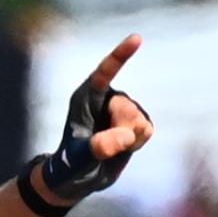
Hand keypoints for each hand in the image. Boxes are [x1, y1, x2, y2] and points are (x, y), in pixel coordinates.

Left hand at [29, 35, 153, 211]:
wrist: (79, 178)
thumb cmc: (70, 164)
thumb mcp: (79, 158)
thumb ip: (99, 147)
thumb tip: (125, 138)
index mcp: (86, 96)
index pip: (105, 72)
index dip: (121, 55)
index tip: (137, 38)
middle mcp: (107, 97)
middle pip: (127, 109)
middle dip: (119, 131)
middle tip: (101, 147)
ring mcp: (123, 108)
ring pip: (139, 120)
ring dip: (128, 140)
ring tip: (110, 147)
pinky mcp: (136, 122)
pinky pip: (147, 129)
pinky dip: (137, 143)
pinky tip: (123, 147)